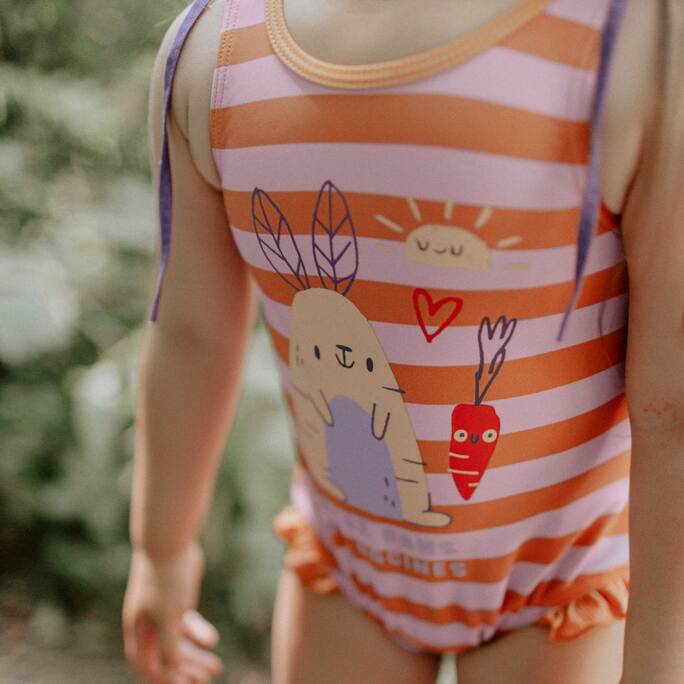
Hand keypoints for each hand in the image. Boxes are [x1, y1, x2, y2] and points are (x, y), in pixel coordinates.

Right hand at [122, 540, 223, 682]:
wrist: (169, 542)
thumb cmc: (166, 580)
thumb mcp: (169, 618)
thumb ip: (170, 648)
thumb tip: (174, 672)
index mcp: (139, 630)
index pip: (147, 666)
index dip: (165, 680)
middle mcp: (148, 623)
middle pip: (165, 656)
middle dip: (184, 671)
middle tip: (206, 680)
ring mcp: (162, 609)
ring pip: (177, 641)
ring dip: (194, 656)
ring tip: (216, 667)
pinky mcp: (177, 597)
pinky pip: (186, 622)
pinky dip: (198, 633)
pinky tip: (212, 640)